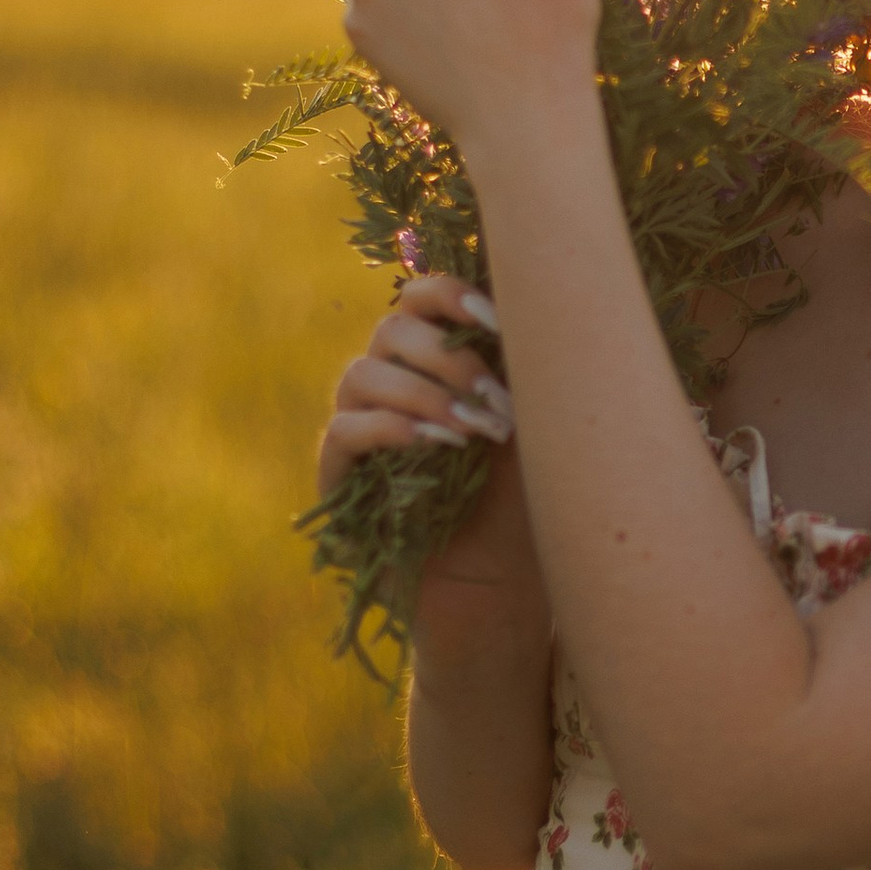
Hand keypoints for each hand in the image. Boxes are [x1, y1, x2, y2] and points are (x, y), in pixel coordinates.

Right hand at [318, 268, 514, 495]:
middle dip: (450, 360)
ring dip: (424, 396)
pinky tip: (435, 445)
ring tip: (473, 432)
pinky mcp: (337, 472)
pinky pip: (343, 431)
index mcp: (429, 360)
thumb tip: (533, 311)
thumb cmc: (516, 497)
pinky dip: (389, 429)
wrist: (493, 573)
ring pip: (362, 374)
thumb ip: (523, 371)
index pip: (419, 300)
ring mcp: (357, 424)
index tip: (498, 323)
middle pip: (392, 331)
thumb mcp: (532, 428)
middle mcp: (386, 383)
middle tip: (498, 401)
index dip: (449, 296)